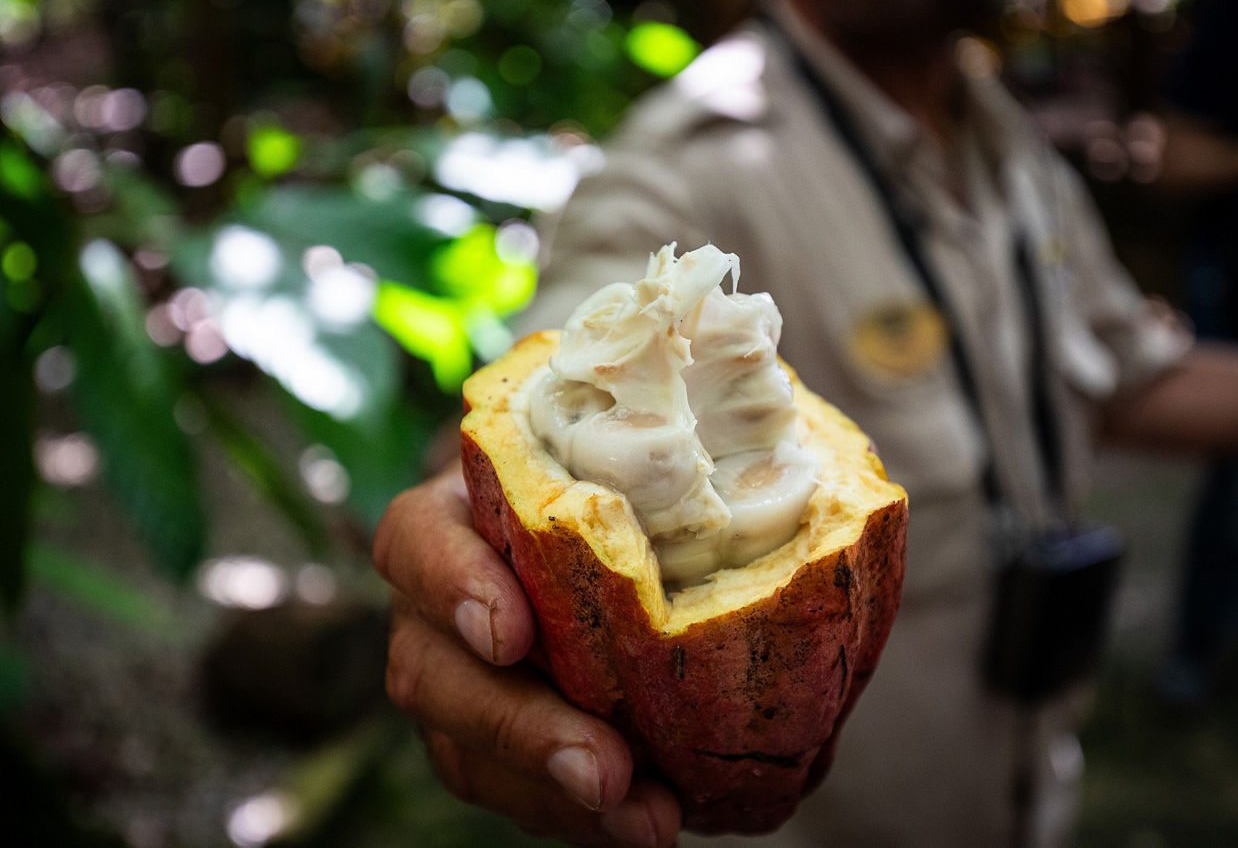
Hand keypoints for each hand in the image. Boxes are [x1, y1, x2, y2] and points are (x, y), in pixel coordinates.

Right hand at [373, 462, 681, 846]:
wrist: (599, 535)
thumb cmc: (612, 478)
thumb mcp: (622, 449)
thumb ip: (665, 458)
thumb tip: (798, 473)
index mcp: (455, 514)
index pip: (417, 540)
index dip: (452, 586)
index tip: (513, 633)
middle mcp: (433, 603)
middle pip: (428, 670)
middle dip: (516, 729)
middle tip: (603, 770)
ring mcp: (452, 674)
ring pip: (461, 747)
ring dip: (551, 792)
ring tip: (647, 820)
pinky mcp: (482, 737)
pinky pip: (507, 788)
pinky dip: (572, 815)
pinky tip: (641, 822)